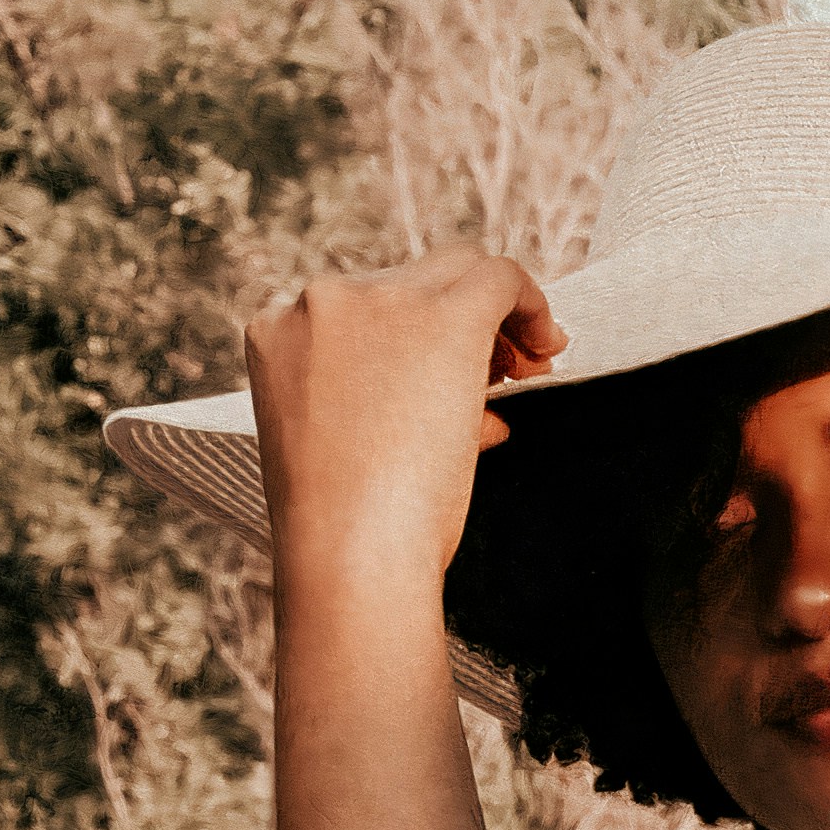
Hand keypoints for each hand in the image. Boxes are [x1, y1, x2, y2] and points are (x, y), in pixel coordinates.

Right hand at [244, 251, 566, 594]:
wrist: (348, 555)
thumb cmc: (345, 535)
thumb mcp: (347, 453)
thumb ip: (390, 409)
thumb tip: (480, 410)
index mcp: (279, 332)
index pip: (363, 308)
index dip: (417, 333)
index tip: (455, 372)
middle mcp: (319, 302)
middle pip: (413, 280)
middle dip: (462, 320)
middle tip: (509, 371)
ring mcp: (376, 301)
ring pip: (457, 274)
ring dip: (496, 320)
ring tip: (530, 370)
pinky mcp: (439, 315)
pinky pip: (500, 278)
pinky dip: (530, 303)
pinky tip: (550, 341)